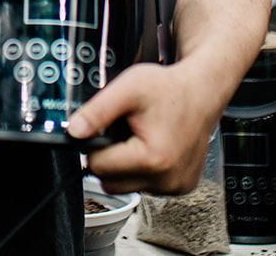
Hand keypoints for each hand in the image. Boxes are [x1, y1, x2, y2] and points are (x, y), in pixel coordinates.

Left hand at [66, 60, 228, 195]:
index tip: (106, 129)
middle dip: (109, 158)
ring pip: (128, 186)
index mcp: (152, 159)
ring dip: (126, 166)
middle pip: (111, 181)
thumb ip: (97, 111)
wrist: (202, 92)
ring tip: (139, 137)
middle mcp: (167, 179)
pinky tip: (153, 146)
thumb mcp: (128, 89)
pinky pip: (148, 185)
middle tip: (122, 132)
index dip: (95, 145)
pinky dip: (145, 170)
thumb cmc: (169, 88)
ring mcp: (176, 186)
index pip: (98, 166)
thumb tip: (73, 131)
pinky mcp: (182, 186)